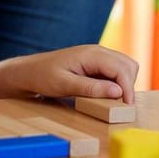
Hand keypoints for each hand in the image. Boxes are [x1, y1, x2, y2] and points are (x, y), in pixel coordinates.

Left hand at [4, 45, 138, 100]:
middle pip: (128, 65)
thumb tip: (118, 92)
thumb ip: (91, 88)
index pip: (121, 68)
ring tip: (116, 99)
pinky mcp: (96, 62)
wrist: (29, 71)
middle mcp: (98, 51)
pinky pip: (115, 70)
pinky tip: (108, 93)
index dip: (128, 87)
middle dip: (129, 85)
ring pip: (125, 66)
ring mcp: (98, 55)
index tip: (128, 106)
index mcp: (91, 54)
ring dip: (125, 82)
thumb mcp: (65, 85)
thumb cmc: (43, 76)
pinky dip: (118, 81)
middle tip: (122, 105)